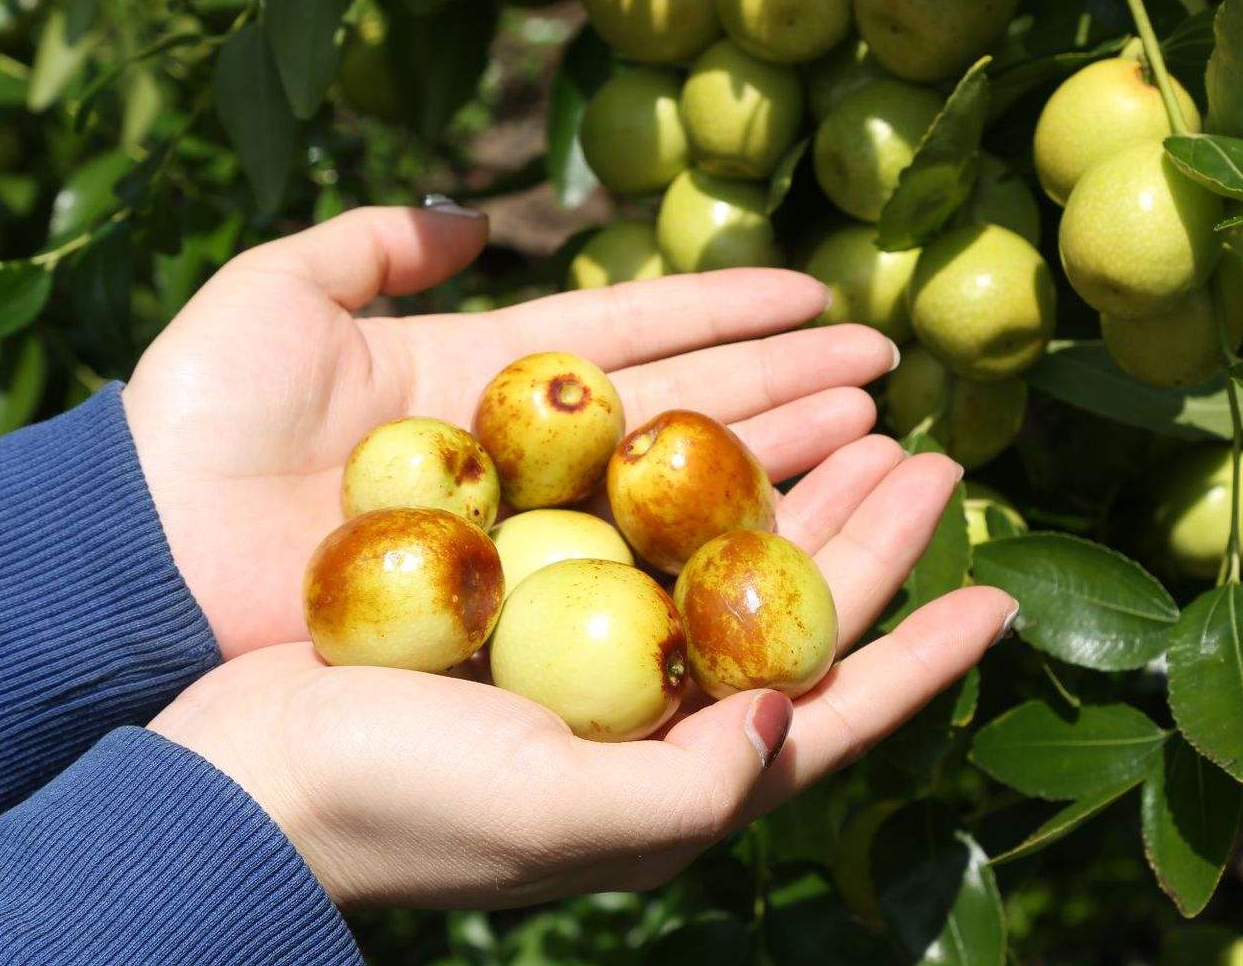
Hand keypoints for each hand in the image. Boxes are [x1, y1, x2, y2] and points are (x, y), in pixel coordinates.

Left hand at [122, 203, 899, 654]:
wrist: (139, 548)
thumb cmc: (194, 416)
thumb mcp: (281, 290)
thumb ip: (374, 242)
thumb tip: (472, 214)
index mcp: (484, 373)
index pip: (635, 327)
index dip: (726, 306)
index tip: (811, 288)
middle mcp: (527, 454)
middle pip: (686, 404)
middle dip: (789, 376)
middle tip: (886, 356)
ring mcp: (530, 528)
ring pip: (681, 479)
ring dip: (784, 445)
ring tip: (878, 416)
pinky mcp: (516, 597)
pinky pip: (632, 562)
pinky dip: (714, 541)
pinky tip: (798, 517)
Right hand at [149, 441, 1016, 909]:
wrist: (239, 777)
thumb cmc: (392, 805)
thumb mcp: (547, 812)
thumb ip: (686, 787)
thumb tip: (797, 716)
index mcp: (675, 778)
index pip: (833, 712)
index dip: (925, 654)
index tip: (1003, 589)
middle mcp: (648, 720)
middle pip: (790, 616)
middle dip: (869, 543)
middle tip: (933, 460)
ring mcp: (589, 664)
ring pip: (723, 565)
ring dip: (792, 498)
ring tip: (855, 429)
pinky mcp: (527, 614)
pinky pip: (636, 536)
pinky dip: (684, 484)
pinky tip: (711, 435)